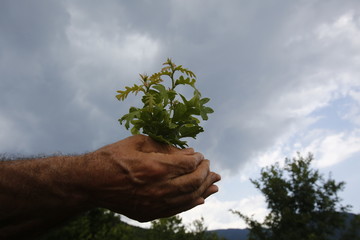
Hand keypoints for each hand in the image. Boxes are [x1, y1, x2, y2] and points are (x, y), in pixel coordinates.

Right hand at [82, 134, 220, 221]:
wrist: (91, 182)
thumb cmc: (113, 157)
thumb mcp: (138, 143)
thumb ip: (166, 147)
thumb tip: (190, 152)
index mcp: (156, 166)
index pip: (189, 164)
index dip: (198, 159)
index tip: (200, 155)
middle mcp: (158, 188)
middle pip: (193, 182)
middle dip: (206, 173)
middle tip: (210, 166)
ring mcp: (154, 204)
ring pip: (189, 198)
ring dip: (205, 189)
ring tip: (215, 184)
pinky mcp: (149, 214)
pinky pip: (177, 210)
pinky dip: (191, 203)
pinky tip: (200, 199)